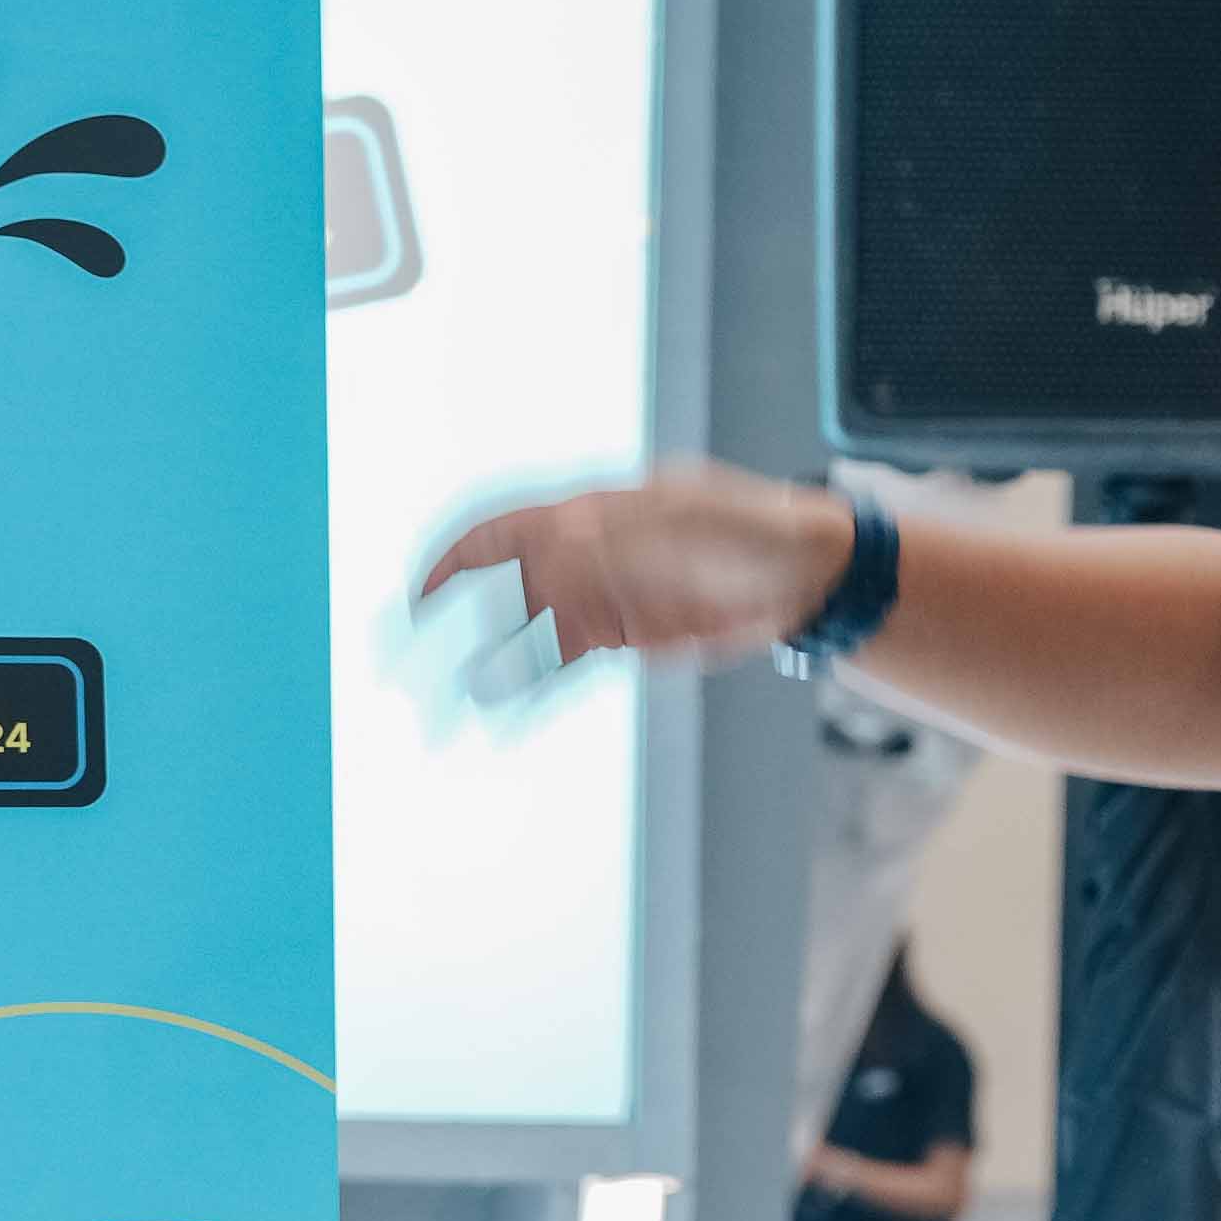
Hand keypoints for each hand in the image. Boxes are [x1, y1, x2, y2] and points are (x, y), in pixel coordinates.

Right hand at [417, 460, 856, 668]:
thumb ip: (614, 543)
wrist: (806, 572)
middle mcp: (582, 555)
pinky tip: (496, 708)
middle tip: (415, 667)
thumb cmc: (749, 528)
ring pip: (521, 631)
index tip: (420, 600)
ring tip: (442, 701)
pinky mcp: (622, 634)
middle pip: (500, 589)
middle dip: (453, 625)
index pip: (501, 533)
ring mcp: (599, 596)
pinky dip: (524, 686)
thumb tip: (555, 554)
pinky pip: (559, 662)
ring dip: (480, 663)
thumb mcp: (682, 528)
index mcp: (588, 512)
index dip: (455, 563)